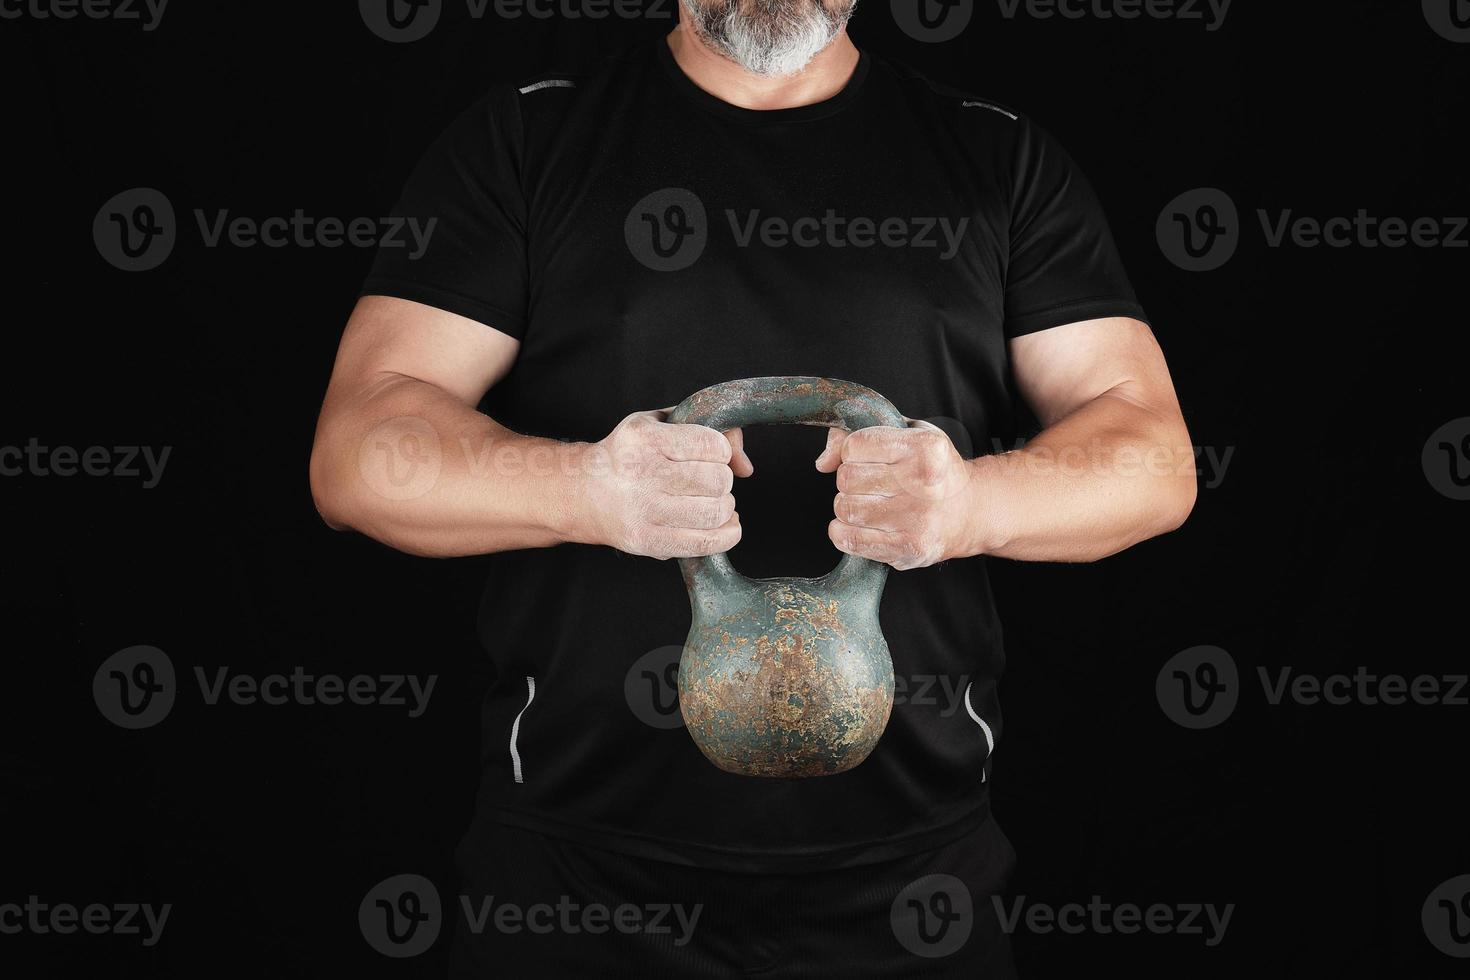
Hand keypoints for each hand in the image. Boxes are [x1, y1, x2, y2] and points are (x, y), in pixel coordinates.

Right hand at [578, 409, 752, 559]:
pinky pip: (706, 543)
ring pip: (716, 512)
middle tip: (709, 480)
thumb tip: (746, 466)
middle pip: (718, 480)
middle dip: (723, 479)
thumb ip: (709, 429)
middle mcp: (642, 474)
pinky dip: (727, 534)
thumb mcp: (661, 425)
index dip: (721, 450)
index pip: (711, 445)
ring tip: (712, 500)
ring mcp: (645, 511)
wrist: (585, 493)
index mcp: (644, 439)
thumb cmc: (630, 455)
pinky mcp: (649, 541)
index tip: (712, 454)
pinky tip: (723, 524)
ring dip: (725, 506)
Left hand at [816, 421, 975, 570]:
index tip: (866, 459)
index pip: (854, 445)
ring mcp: (915, 518)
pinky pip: (848, 539)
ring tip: (871, 504)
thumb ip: (861, 434)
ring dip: (849, 507)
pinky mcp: (907, 548)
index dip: (851, 452)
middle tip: (871, 484)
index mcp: (924, 447)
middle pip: (846, 479)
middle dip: (850, 481)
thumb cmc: (934, 471)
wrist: (971, 511)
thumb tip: (823, 461)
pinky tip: (863, 526)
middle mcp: (921, 482)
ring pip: (845, 509)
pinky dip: (845, 532)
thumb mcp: (907, 435)